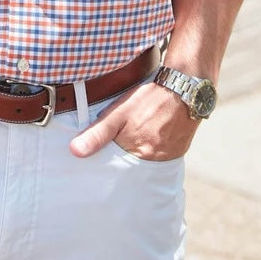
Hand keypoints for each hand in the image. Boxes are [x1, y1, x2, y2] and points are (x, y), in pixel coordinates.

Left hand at [70, 81, 198, 160]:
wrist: (185, 90)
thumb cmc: (149, 99)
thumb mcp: (118, 112)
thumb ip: (97, 133)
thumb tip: (75, 151)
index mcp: (135, 153)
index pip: (113, 170)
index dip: (104, 166)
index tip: (95, 165)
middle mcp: (152, 161)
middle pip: (129, 169)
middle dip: (119, 164)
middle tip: (112, 154)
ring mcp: (166, 158)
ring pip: (144, 165)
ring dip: (135, 159)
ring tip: (130, 146)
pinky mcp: (177, 152)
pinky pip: (159, 160)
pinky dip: (150, 155)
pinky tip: (146, 143)